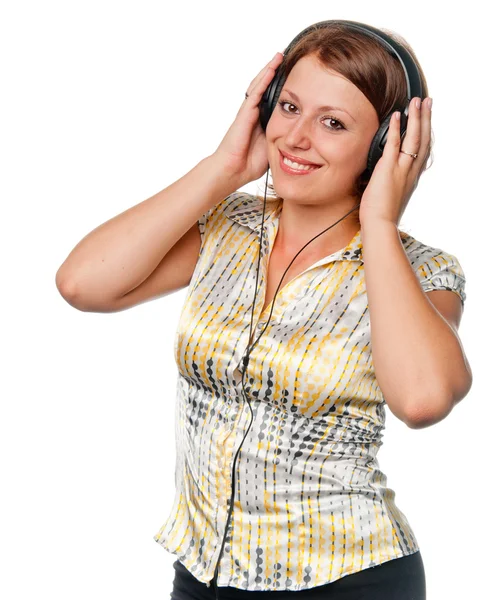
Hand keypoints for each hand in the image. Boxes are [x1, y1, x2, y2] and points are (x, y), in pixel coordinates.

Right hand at [211, 52, 283, 186]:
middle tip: (286, 59)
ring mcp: (248, 111)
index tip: (294, 77)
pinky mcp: (245, 112)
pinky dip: (264, 80)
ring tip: (279, 56)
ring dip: (269, 70)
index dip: (281, 87)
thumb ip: (283, 139)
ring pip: (259, 85)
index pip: (272, 99)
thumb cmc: (249, 164)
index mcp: (261, 121)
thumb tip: (301, 138)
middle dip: (275, 73)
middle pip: (265, 87)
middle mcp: (254, 113)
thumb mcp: (273, 149)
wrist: (234, 170)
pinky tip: (272, 68)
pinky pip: (256, 92)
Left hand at [358, 96, 432, 227]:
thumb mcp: (392, 196)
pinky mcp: (388, 169)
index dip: (426, 133)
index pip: (423, 151)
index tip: (427, 120)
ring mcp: (401, 169)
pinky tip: (397, 115)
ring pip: (414, 138)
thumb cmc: (381, 215)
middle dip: (426, 118)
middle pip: (424, 139)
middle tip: (428, 101)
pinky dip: (397, 128)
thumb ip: (393, 183)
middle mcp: (411, 171)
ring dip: (416, 118)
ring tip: (417, 101)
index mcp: (412, 177)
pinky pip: (394, 144)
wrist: (380, 224)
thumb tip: (386, 178)